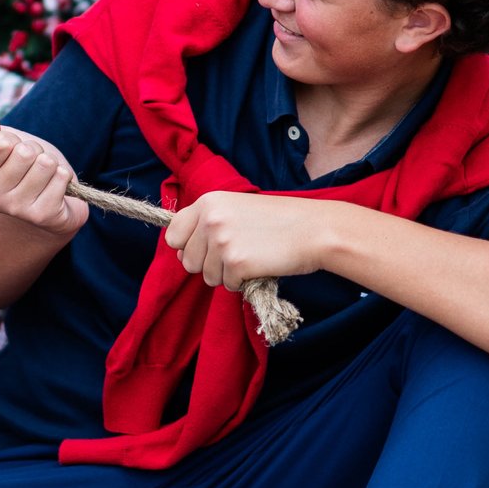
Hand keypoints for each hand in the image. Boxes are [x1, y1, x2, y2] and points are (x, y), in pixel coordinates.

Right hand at [0, 118, 88, 238]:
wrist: (48, 202)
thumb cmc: (25, 167)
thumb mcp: (3, 143)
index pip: (0, 141)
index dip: (13, 139)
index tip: (14, 150)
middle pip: (25, 152)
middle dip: (35, 150)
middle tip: (32, 163)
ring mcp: (16, 209)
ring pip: (45, 163)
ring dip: (51, 162)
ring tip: (44, 175)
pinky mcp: (41, 216)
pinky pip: (61, 177)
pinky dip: (63, 175)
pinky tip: (55, 186)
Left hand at [164, 192, 339, 291]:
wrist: (314, 229)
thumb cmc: (279, 220)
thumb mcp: (236, 208)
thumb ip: (208, 224)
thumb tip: (182, 253)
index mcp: (207, 202)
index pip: (173, 234)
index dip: (187, 247)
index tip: (206, 249)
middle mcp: (209, 220)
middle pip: (187, 260)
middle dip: (209, 264)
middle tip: (237, 254)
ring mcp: (221, 242)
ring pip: (207, 276)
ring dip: (227, 274)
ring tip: (252, 257)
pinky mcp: (236, 263)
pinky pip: (228, 285)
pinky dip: (243, 282)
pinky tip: (261, 265)